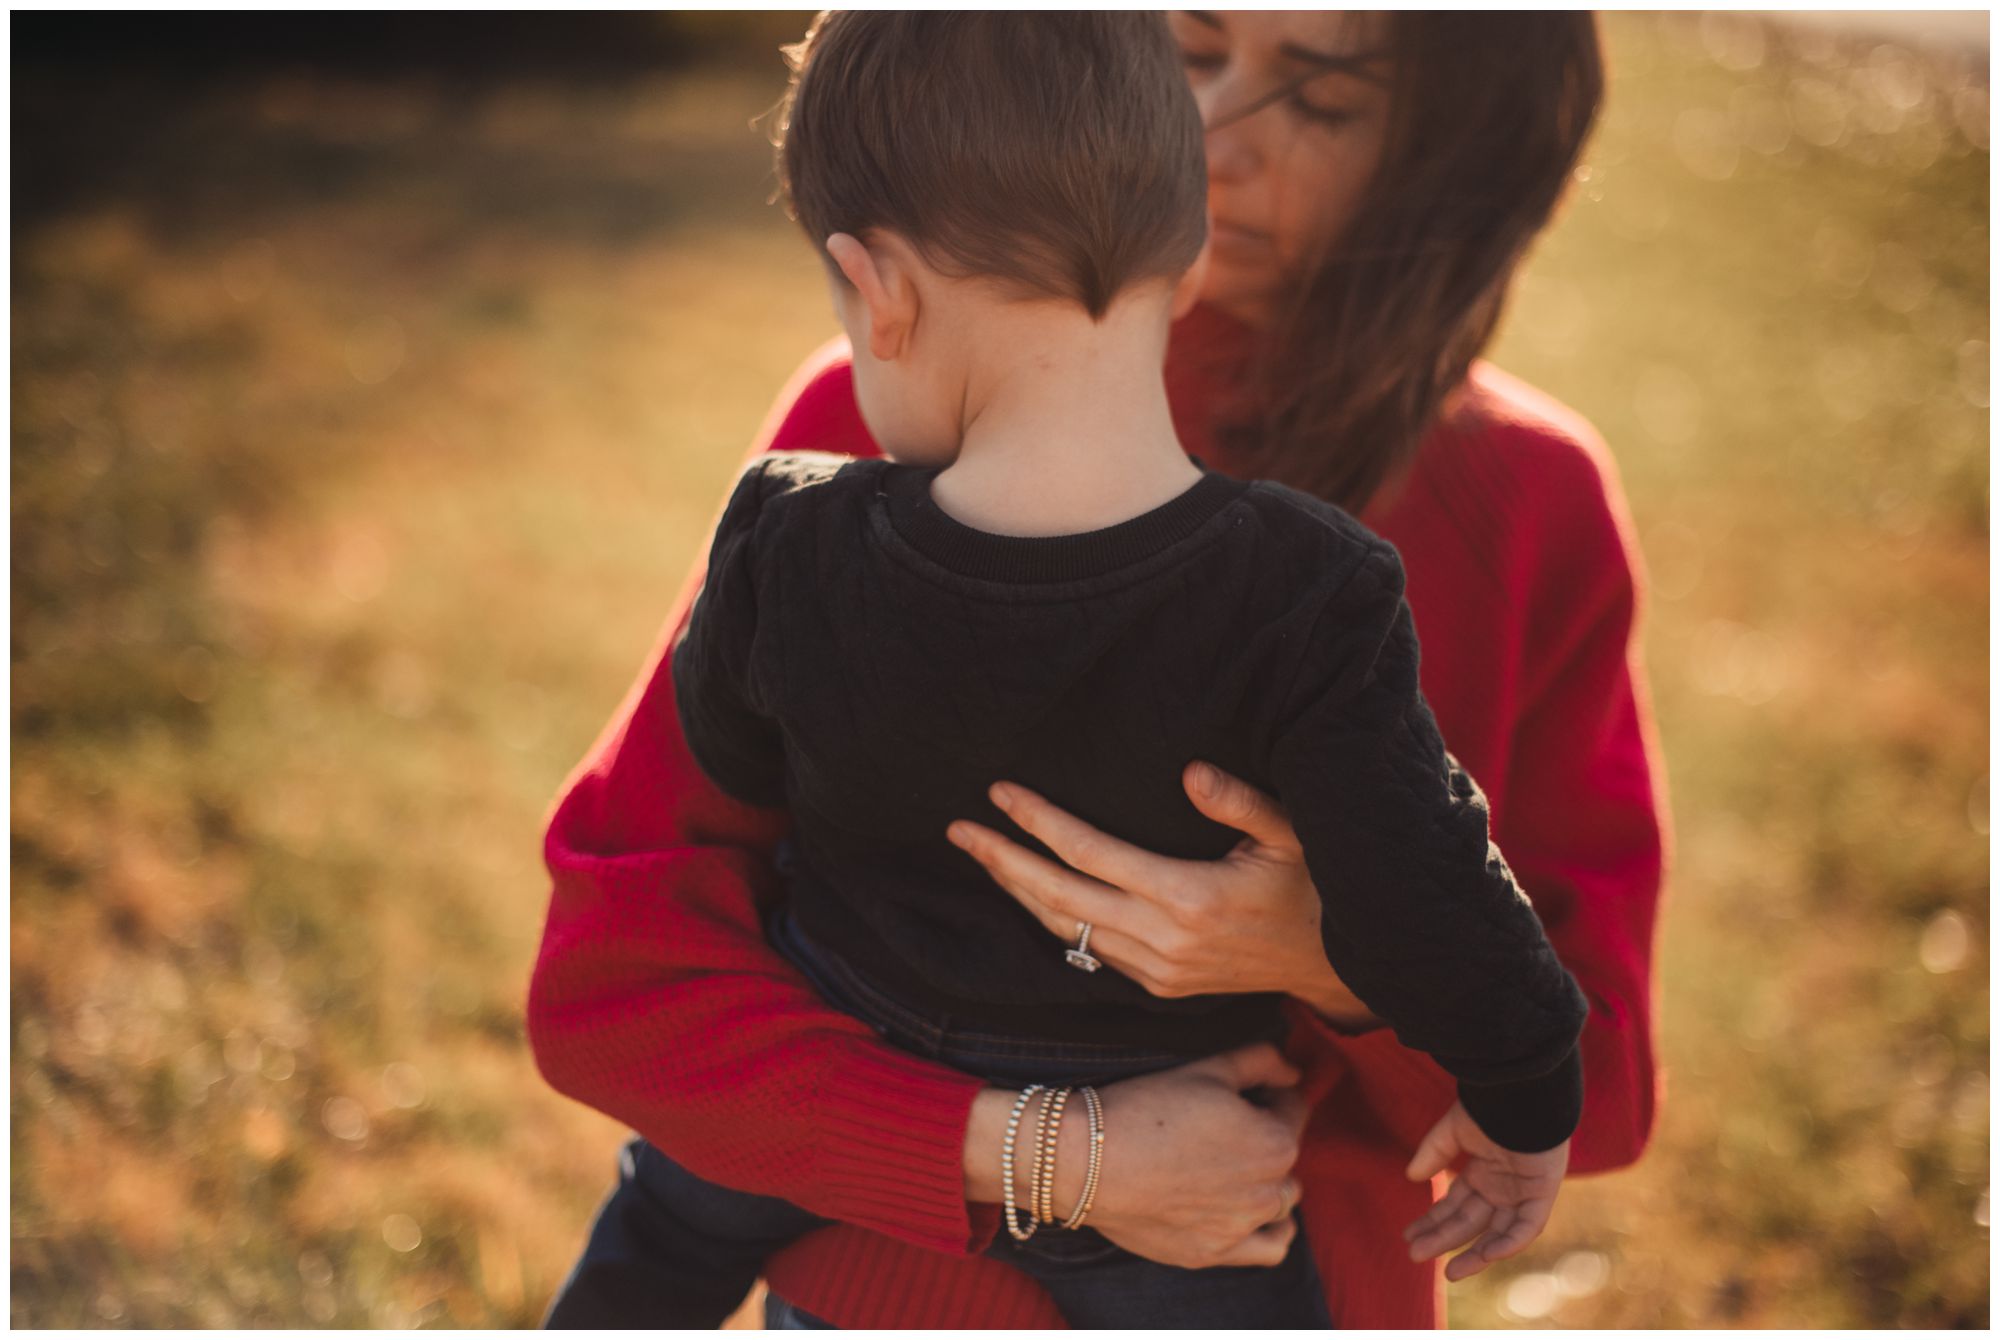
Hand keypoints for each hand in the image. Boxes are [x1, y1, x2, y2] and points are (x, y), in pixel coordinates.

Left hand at [945, 762, 1377, 1024]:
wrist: (1339, 968)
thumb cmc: (1315, 887)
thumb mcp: (1291, 834)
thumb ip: (1239, 802)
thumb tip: (1190, 771)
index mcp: (1188, 897)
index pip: (1090, 854)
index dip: (1039, 822)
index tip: (999, 793)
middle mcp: (1164, 940)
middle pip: (1059, 897)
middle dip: (1003, 861)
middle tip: (958, 829)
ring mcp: (1159, 970)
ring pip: (1067, 930)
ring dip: (1019, 892)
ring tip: (981, 855)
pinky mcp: (1162, 986)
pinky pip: (1091, 951)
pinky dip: (1053, 921)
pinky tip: (1030, 894)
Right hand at [966, 1042, 1312, 1269]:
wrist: (1086, 1159)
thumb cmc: (1146, 1107)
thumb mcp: (1208, 1068)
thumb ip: (1263, 1063)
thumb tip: (1292, 1073)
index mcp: (1274, 1141)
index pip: (1294, 1110)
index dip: (1268, 1094)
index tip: (1238, 1093)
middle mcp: (1268, 1190)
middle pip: (1286, 1157)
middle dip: (1265, 1137)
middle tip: (1223, 1127)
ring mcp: (1242, 1227)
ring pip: (1280, 1201)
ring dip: (1266, 1181)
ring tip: (1226, 1166)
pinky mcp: (1214, 1253)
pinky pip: (1270, 1248)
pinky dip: (1268, 1230)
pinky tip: (1247, 1212)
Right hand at [1401, 1101, 1569, 1281]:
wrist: (1521, 1092)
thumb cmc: (1489, 1106)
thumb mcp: (1453, 1131)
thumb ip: (1433, 1153)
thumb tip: (1411, 1176)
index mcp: (1483, 1172)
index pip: (1455, 1205)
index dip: (1432, 1221)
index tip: (1408, 1235)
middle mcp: (1502, 1187)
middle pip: (1470, 1222)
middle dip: (1443, 1239)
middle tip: (1415, 1255)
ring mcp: (1522, 1192)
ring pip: (1498, 1232)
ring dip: (1475, 1254)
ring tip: (1449, 1272)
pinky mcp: (1542, 1193)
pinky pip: (1527, 1226)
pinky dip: (1508, 1242)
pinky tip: (1484, 1255)